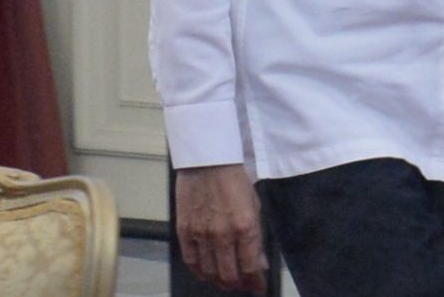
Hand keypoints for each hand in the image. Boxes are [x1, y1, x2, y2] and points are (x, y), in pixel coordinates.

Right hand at [176, 164, 268, 292]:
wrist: (207, 159)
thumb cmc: (233, 178)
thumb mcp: (254, 204)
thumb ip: (256, 237)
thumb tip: (259, 264)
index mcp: (245, 226)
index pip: (251, 268)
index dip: (256, 282)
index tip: (258, 286)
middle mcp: (223, 234)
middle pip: (230, 276)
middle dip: (239, 284)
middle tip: (242, 283)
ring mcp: (201, 234)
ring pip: (210, 273)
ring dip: (219, 279)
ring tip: (225, 278)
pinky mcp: (185, 231)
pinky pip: (191, 262)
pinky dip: (199, 271)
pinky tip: (206, 271)